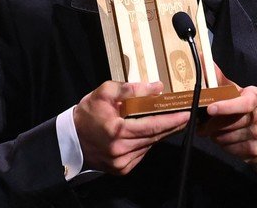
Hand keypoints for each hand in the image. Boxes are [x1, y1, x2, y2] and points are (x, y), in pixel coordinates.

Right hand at [73, 80, 189, 174]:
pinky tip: (149, 133)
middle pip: (154, 137)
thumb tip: (156, 87)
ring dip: (160, 134)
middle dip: (171, 126)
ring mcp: (121, 162)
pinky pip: (142, 153)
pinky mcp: (121, 169)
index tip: (186, 114)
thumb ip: (130, 88)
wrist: (70, 138)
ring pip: (149, 145)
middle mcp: (120, 150)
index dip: (171, 120)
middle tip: (186, 116)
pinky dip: (148, 142)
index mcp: (116, 131)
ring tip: (170, 121)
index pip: (152, 126)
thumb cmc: (88, 113)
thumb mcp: (105, 92)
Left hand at [198, 67, 256, 166]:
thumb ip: (221, 80)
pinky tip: (226, 140)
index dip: (227, 106)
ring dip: (215, 135)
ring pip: (225, 137)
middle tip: (201, 124)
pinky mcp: (254, 151)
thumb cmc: (252, 111)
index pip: (244, 103)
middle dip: (211, 125)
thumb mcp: (240, 94)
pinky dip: (222, 145)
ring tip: (216, 131)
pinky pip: (229, 148)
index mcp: (256, 98)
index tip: (210, 108)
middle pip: (229, 122)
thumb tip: (202, 59)